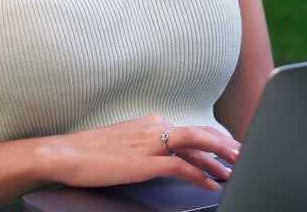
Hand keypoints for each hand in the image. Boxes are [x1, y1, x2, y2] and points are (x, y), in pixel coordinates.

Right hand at [38, 114, 241, 190]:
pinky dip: (199, 175)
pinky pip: (180, 167)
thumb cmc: (89, 152)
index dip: (212, 139)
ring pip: (195, 144)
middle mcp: (153, 128)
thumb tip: (159, 156)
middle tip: (241, 154)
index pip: (189, 130)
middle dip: (223, 144)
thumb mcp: (123, 142)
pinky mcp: (144, 162)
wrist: (65, 153)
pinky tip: (209, 184)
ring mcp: (149, 144)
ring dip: (218, 156)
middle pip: (198, 133)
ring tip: (233, 168)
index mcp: (149, 122)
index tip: (227, 148)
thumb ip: (144, 145)